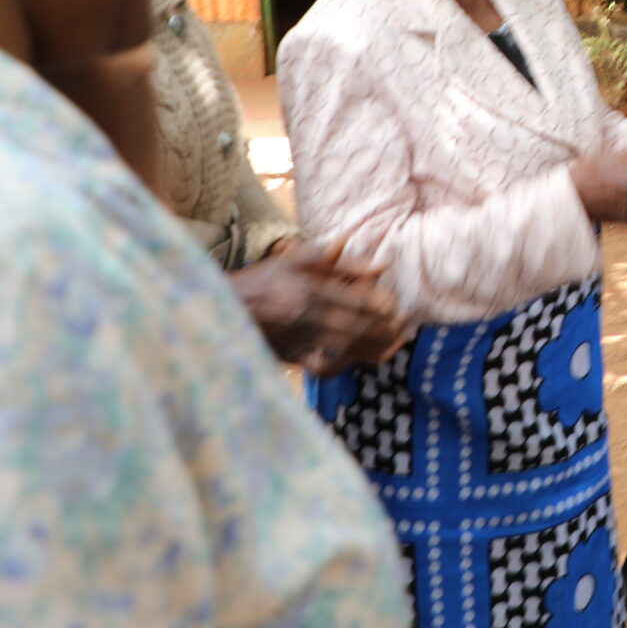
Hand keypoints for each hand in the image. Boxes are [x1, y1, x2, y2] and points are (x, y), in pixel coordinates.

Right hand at [229, 239, 410, 373]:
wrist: (222, 306)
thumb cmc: (265, 278)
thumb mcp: (298, 259)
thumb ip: (340, 261)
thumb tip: (381, 264)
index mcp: (310, 288)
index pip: (357, 300)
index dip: (382, 307)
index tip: (396, 309)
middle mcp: (306, 316)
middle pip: (357, 327)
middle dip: (384, 330)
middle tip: (403, 331)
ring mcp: (299, 339)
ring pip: (346, 348)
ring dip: (374, 350)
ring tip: (392, 347)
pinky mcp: (292, 357)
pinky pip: (323, 367)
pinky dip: (343, 366)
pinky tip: (355, 359)